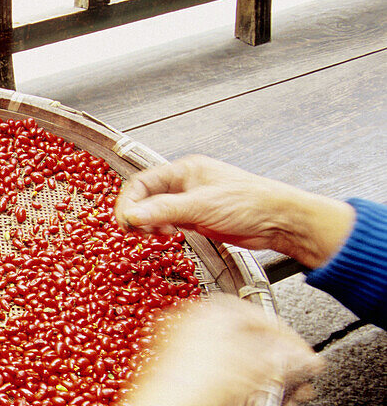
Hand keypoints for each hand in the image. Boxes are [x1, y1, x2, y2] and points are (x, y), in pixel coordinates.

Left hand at [100, 295, 319, 405]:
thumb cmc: (202, 383)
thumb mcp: (259, 367)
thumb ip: (288, 359)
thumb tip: (306, 360)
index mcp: (213, 309)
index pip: (264, 318)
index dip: (292, 342)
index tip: (307, 360)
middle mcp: (194, 322)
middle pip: (249, 342)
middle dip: (278, 367)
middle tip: (296, 385)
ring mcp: (181, 347)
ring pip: (234, 362)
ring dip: (261, 381)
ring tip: (278, 401)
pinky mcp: (175, 373)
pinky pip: (215, 376)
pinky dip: (237, 389)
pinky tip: (248, 404)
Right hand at [114, 155, 354, 267]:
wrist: (279, 221)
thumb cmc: (251, 203)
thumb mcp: (201, 205)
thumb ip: (164, 210)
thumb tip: (132, 214)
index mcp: (184, 170)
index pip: (142, 182)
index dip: (130, 201)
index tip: (126, 220)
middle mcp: (184, 183)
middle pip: (145, 196)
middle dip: (138, 213)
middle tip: (137, 229)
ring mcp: (190, 201)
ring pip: (155, 210)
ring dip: (149, 223)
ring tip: (156, 233)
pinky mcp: (196, 217)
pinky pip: (168, 221)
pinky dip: (162, 229)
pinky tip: (169, 235)